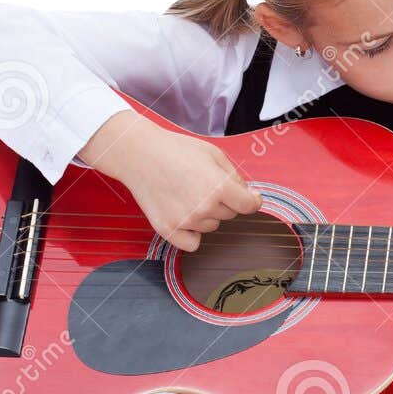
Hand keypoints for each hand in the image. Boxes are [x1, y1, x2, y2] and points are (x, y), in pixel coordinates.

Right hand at [79, 110, 263, 251]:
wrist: (140, 154)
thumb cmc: (176, 150)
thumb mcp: (214, 153)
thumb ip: (235, 176)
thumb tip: (247, 194)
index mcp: (220, 187)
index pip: (250, 206)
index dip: (252, 200)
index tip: (250, 198)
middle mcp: (205, 207)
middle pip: (230, 215)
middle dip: (223, 201)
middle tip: (202, 184)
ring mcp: (186, 221)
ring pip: (211, 226)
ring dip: (205, 214)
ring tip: (186, 193)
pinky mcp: (169, 230)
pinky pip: (193, 243)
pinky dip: (191, 234)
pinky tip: (184, 216)